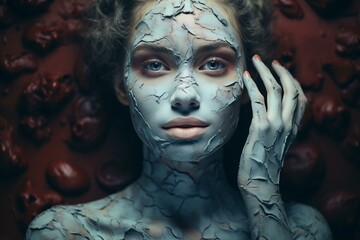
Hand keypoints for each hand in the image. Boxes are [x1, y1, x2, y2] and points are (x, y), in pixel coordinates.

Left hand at [238, 55, 306, 199]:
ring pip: (275, 90)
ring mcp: (276, 125)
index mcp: (293, 128)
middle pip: (290, 89)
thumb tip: (269, 115)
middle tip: (268, 60)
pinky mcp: (261, 128)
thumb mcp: (276, 145)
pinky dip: (252, 86)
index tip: (281, 70)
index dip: (292, 81)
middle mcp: (288, 124)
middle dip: (280, 71)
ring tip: (256, 61)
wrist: (260, 183)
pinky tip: (246, 77)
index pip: (301, 98)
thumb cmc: (263, 164)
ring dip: (265, 72)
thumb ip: (278, 129)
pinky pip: (258, 101)